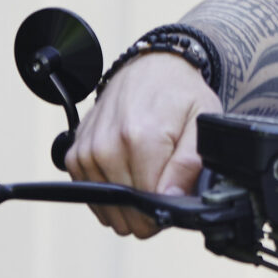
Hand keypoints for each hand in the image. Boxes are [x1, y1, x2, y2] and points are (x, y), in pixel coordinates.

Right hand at [65, 52, 220, 236]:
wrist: (151, 68)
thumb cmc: (179, 94)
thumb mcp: (202, 122)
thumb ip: (189, 164)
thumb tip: (172, 199)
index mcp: (141, 139)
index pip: (148, 203)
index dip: (166, 210)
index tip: (176, 197)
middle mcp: (106, 147)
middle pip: (126, 210)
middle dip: (148, 209)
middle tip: (165, 185)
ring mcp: (87, 152)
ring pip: (108, 208)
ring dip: (128, 204)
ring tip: (148, 176)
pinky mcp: (75, 155)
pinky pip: (91, 195)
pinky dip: (110, 194)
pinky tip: (128, 175)